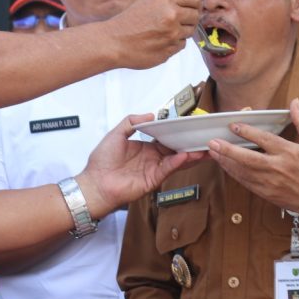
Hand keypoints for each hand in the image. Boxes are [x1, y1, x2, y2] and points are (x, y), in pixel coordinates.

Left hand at [76, 114, 201, 218]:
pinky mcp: (153, 180)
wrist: (95, 183)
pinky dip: (177, 162)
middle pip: (174, 150)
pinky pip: (167, 169)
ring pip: (176, 160)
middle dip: (189, 145)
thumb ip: (131, 122)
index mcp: (144, 147)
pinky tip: (185, 155)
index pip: (165, 138)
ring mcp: (153, 169)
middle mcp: (151, 158)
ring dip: (189, 154)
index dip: (176, 133)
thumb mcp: (116, 134)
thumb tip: (150, 115)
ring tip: (202, 147)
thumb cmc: (101, 162)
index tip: (188, 126)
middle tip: (203, 137)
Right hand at [104, 0, 199, 68]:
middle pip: (196, 16)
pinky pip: (181, 45)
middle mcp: (171, 15)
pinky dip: (173, 44)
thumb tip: (188, 6)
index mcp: (165, 0)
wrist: (113, 42)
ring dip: (181, 32)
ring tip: (164, 32)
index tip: (191, 8)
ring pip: (190, 32)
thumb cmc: (127, 22)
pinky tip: (159, 42)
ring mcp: (172, 34)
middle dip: (189, 19)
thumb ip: (169, 3)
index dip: (194, 4)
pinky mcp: (170, 50)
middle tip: (176, 22)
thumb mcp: (148, 2)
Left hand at [207, 98, 298, 225]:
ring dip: (227, 162)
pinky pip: (246, 182)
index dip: (248, 132)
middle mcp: (278, 168)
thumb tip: (296, 102)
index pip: (266, 141)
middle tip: (213, 142)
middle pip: (249, 159)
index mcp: (290, 154)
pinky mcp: (266, 193)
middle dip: (229, 150)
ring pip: (244, 172)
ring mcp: (270, 183)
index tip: (234, 125)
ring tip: (213, 151)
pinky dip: (233, 174)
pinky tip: (224, 165)